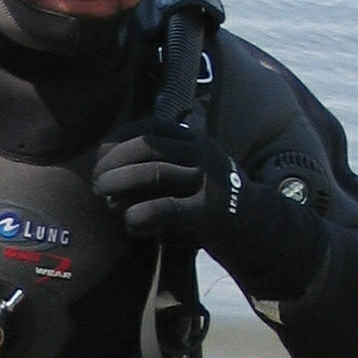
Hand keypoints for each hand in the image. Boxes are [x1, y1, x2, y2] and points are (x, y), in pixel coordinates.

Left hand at [92, 122, 323, 299]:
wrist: (260, 230)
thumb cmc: (211, 204)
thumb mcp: (188, 176)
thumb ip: (158, 168)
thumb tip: (108, 175)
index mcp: (195, 140)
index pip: (149, 127)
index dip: (119, 139)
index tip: (99, 156)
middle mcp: (202, 153)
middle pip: (146, 146)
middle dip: (113, 161)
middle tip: (96, 181)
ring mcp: (208, 180)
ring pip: (153, 172)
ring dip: (119, 183)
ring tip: (104, 196)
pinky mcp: (209, 212)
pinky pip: (166, 209)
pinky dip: (140, 215)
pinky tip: (130, 223)